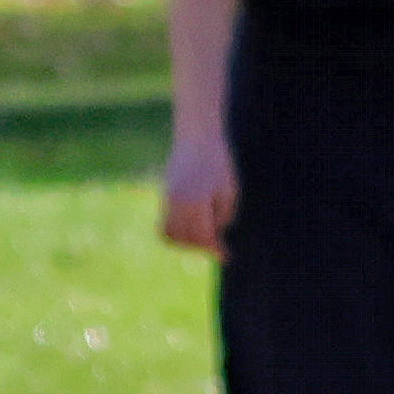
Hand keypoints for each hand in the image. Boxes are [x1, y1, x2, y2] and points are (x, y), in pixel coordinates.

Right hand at [160, 137, 235, 254]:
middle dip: (202, 246)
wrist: (197, 137)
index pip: (203, 236)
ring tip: (203, 237)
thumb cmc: (219, 163)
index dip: (215, 249)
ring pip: (170, 235)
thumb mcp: (229, 190)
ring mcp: (167, 200)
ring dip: (186, 243)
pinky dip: (175, 233)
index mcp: (196, 201)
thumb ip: (223, 215)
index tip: (227, 256)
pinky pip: (163, 225)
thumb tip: (215, 235)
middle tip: (218, 245)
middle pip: (186, 239)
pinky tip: (190, 230)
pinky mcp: (164, 197)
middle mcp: (178, 203)